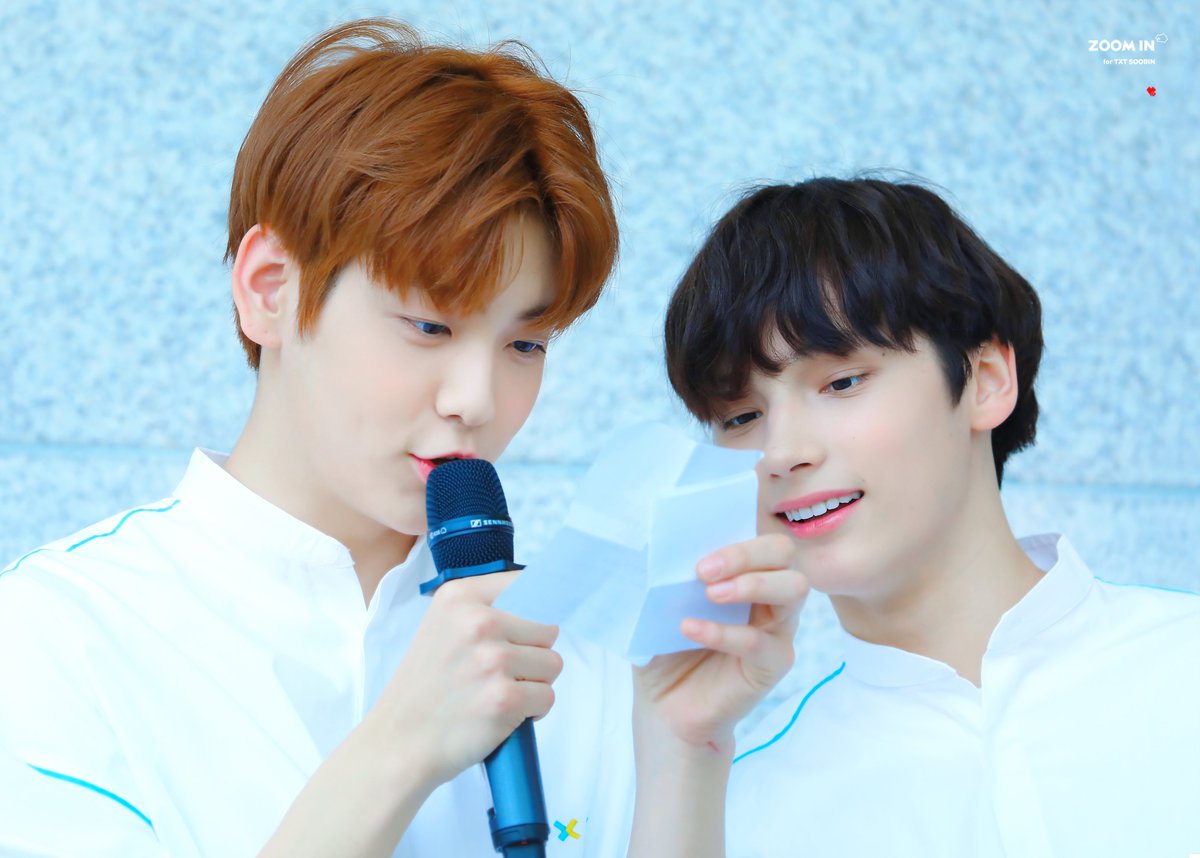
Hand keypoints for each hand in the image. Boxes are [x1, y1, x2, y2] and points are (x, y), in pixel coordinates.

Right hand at [366, 572, 562, 787]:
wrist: (399, 741)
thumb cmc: (427, 686)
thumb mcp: (443, 626)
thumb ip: (487, 607)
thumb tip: (545, 597)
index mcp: (460, 596)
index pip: (531, 584)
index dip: (537, 610)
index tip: (527, 627)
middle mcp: (478, 622)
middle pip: (548, 627)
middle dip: (533, 652)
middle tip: (498, 672)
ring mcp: (492, 661)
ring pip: (552, 663)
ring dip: (534, 682)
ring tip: (497, 691)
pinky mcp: (505, 698)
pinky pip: (548, 696)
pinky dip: (532, 710)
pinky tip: (501, 712)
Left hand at [633, 534, 808, 753]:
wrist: (664, 707)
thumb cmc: (665, 648)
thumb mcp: (659, 606)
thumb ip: (665, 575)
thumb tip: (651, 547)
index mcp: (745, 574)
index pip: (760, 539)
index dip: (737, 538)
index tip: (698, 554)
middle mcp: (770, 596)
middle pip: (785, 554)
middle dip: (747, 554)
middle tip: (704, 571)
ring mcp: (777, 629)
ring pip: (794, 589)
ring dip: (752, 584)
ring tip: (711, 594)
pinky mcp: (773, 664)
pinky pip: (759, 641)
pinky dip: (724, 632)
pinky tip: (690, 630)